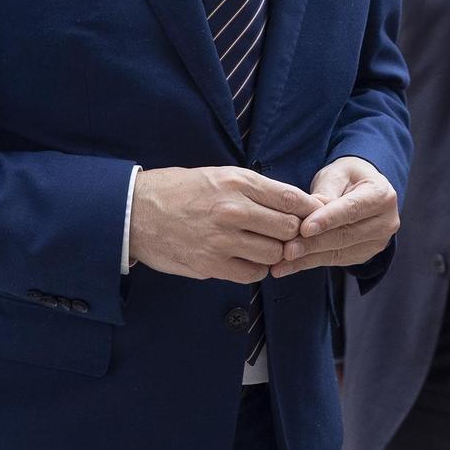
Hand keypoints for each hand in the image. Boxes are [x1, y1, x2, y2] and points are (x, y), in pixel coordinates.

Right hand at [127, 165, 321, 282]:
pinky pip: (252, 274)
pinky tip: (247, 259)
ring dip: (275, 253)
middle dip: (293, 233)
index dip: (309, 210)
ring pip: (274, 253)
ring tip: (265, 246)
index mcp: (238, 182)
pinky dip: (256, 269)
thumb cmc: (180, 191)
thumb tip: (295, 204)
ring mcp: (222, 240)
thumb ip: (256, 189)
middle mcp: (233, 210)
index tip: (313, 216)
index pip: (292, 199)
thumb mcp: (219, 175)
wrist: (136, 213)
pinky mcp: (211, 265)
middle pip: (288, 228)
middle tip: (287, 235)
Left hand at [273, 156, 399, 275]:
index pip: (352, 209)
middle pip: (345, 235)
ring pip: (338, 252)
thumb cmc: (347, 178)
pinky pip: (334, 260)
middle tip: (287, 250)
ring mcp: (377, 242)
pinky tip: (288, 266)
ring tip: (281, 263)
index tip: (304, 228)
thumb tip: (307, 213)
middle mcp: (386, 222)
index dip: (328, 220)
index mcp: (382, 195)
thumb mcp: (336, 175)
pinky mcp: (364, 255)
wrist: (362, 190)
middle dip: (313, 244)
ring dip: (307, 259)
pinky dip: (309, 263)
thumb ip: (324, 193)